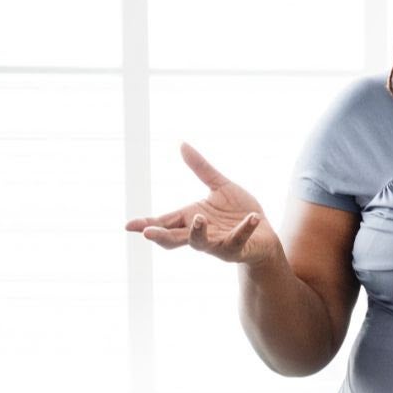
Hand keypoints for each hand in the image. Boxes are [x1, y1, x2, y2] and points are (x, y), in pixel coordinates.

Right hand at [127, 146, 279, 267]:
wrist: (264, 234)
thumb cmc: (238, 213)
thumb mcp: (219, 186)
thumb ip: (201, 169)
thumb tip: (182, 144)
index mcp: (191, 219)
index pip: (164, 223)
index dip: (147, 224)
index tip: (128, 226)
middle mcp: (200, 234)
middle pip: (175, 238)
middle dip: (161, 235)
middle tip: (147, 233)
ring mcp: (218, 243)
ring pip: (202, 243)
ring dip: (198, 233)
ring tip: (199, 218)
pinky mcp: (238, 247)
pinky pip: (239, 239)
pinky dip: (245, 229)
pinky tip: (252, 217)